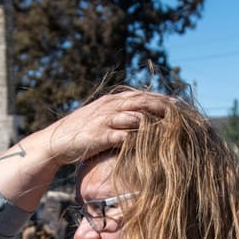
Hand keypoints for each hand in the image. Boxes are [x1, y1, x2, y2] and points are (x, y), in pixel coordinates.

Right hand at [39, 90, 170, 165]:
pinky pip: (123, 134)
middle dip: (163, 106)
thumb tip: (139, 120)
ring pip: (136, 116)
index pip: (141, 95)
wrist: (55, 142)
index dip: (161, 98)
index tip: (179, 104)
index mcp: (111, 101)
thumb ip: (119, 117)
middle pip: (142, 101)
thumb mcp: (101, 120)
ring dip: (156, 120)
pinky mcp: (100, 135)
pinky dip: (139, 137)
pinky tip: (153, 143)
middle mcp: (110, 106)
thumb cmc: (80, 133)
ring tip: (174, 127)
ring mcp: (104, 120)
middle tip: (182, 113)